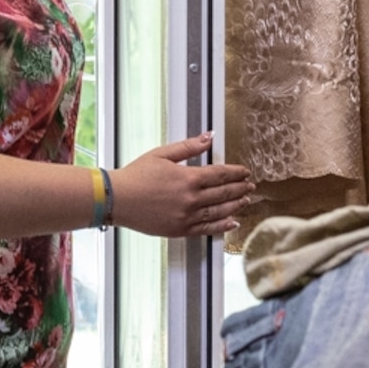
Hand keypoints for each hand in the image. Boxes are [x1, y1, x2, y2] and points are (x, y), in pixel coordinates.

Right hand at [113, 135, 253, 238]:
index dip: (236, 172)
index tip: (245, 171)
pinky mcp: (180, 230)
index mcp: (188, 178)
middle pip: (224, 193)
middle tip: (250, 185)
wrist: (117, 200)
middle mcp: (191, 199)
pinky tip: (232, 222)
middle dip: (240, 188)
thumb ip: (188, 147)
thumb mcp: (161, 154)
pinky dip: (222, 225)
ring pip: (220, 212)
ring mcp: (187, 217)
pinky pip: (207, 229)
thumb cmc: (136, 176)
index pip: (220, 174)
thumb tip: (209, 137)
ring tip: (246, 200)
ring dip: (236, 205)